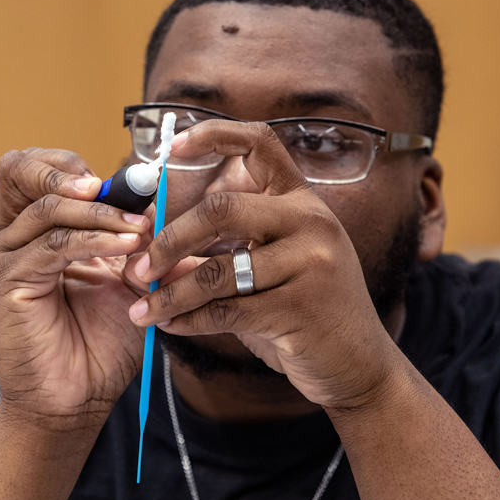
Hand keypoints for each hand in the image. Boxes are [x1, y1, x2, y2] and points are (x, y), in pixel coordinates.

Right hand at [0, 148, 150, 430]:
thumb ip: (149, 248)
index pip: (45, 171)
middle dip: (67, 168)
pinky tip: (127, 247)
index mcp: (40, 231)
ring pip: (46, 207)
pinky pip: (53, 245)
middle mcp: (17, 238)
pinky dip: (95, 240)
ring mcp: (8, 257)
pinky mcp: (9, 282)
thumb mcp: (134, 284)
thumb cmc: (102, 344)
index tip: (136, 182)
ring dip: (101, 211)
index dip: (84, 166)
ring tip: (140, 227)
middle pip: (18, 169)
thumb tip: (180, 217)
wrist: (76, 400)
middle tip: (116, 186)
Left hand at [124, 121, 399, 408]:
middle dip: (169, 239)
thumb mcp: (273, 266)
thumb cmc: (306, 310)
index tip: (171, 147)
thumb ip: (222, 250)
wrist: (359, 364)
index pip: (260, 142)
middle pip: (221, 209)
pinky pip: (225, 311)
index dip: (212, 135)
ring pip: (216, 271)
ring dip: (170, 294)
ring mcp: (310, 263)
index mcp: (303, 201)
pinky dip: (188, 320)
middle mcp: (310, 221)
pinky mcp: (299, 308)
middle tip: (140, 267)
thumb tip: (152, 249)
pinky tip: (171, 326)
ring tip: (143, 310)